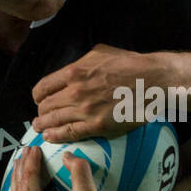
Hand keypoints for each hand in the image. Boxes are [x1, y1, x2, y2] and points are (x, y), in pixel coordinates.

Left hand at [32, 44, 166, 142]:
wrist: (152, 80)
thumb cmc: (130, 64)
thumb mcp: (100, 53)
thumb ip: (81, 62)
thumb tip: (73, 70)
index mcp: (74, 72)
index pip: (43, 87)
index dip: (38, 96)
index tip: (39, 100)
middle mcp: (75, 91)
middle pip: (46, 106)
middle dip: (41, 112)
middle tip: (40, 117)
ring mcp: (85, 110)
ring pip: (54, 121)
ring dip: (44, 126)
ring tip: (40, 129)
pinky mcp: (97, 125)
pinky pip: (70, 133)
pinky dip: (56, 136)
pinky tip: (50, 137)